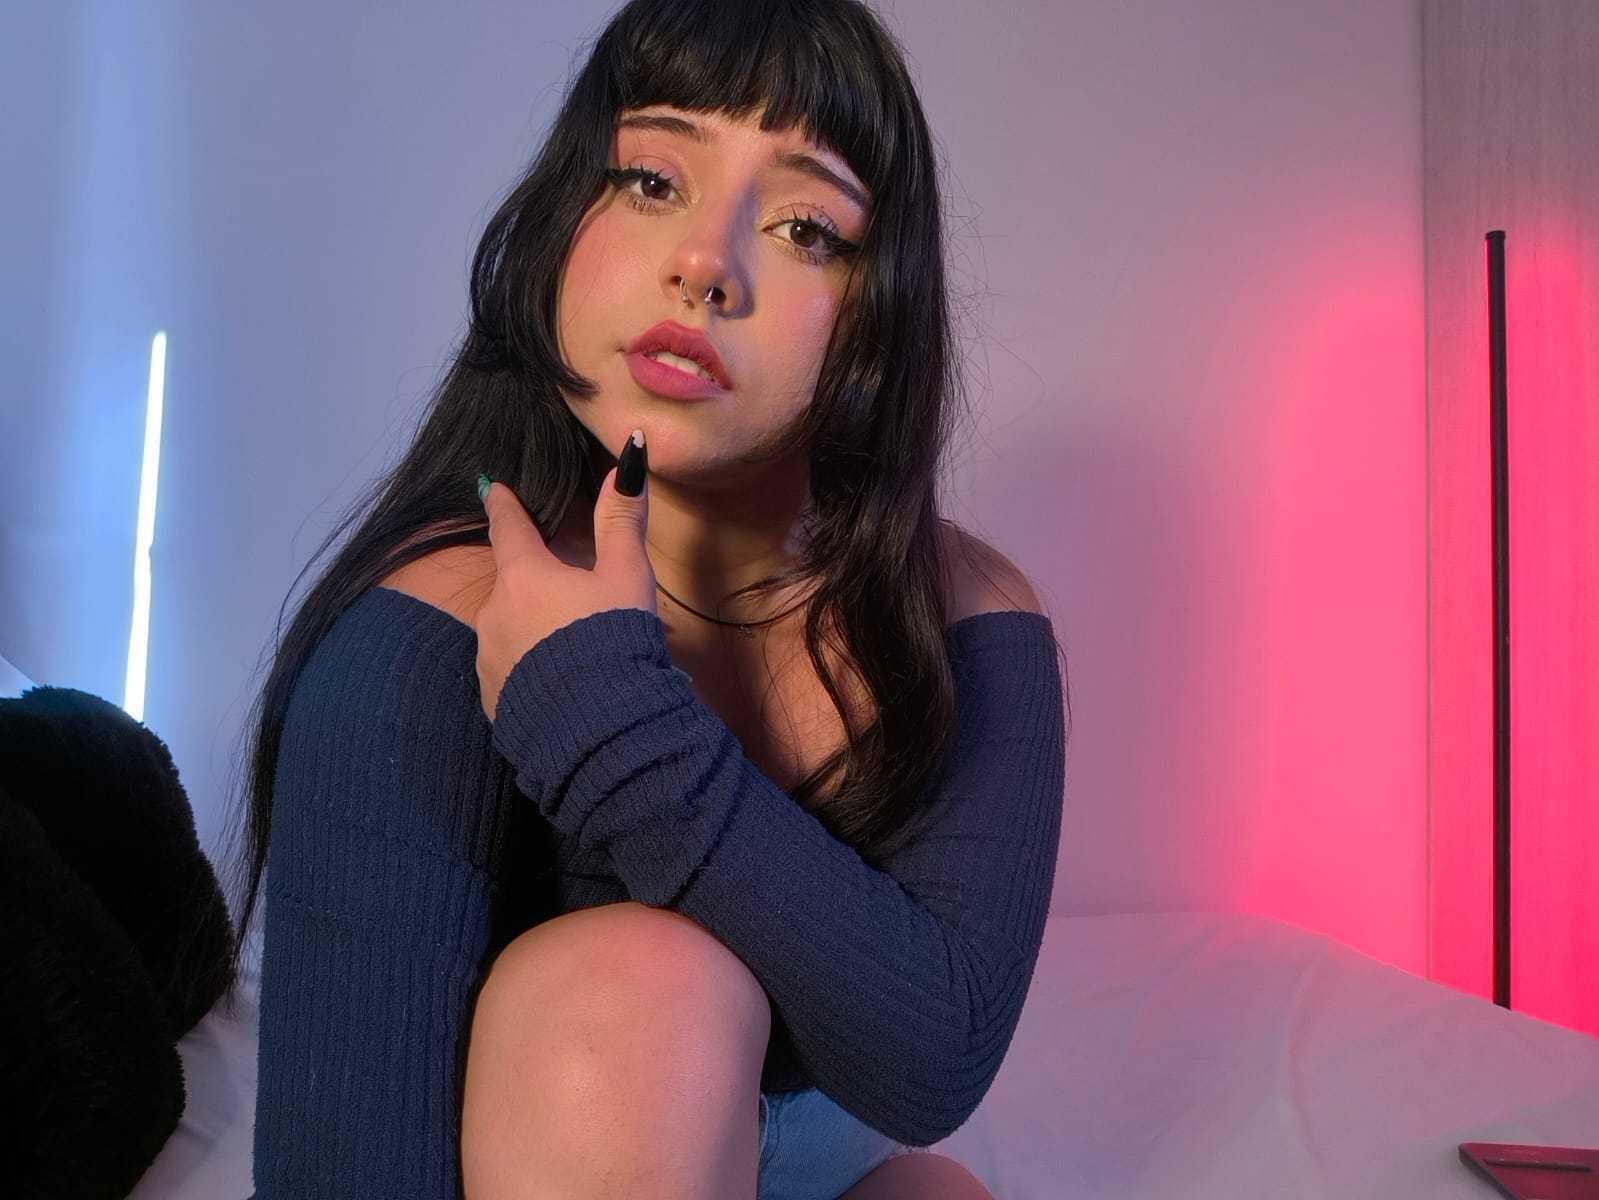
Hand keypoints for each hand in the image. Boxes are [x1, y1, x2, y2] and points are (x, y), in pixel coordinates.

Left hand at [472, 429, 657, 722]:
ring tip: (575, 651)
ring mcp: (488, 658)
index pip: (508, 527)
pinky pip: (511, 672)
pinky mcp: (492, 699)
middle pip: (513, 584)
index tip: (491, 488)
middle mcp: (493, 612)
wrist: (598, 726)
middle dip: (536, 585)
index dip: (503, 505)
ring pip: (509, 630)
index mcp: (523, 575)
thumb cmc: (612, 639)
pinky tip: (561, 685)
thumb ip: (621, 520)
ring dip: (534, 631)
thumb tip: (628, 458)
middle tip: (574, 599)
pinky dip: (530, 669)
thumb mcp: (626, 577)